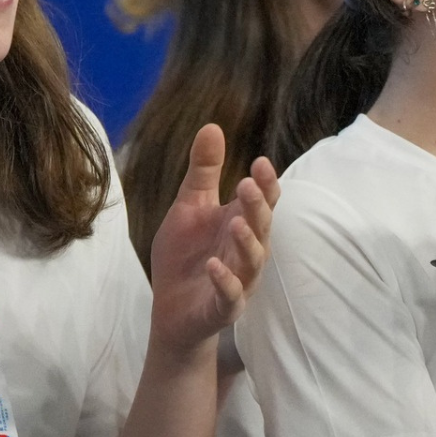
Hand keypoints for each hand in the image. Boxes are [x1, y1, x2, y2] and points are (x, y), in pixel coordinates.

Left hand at [148, 123, 279, 349]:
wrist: (170, 310)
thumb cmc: (185, 257)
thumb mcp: (189, 207)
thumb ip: (204, 172)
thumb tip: (212, 126)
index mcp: (241, 224)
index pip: (262, 201)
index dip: (266, 184)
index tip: (261, 162)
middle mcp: (247, 251)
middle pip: (262, 227)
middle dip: (258, 207)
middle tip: (249, 184)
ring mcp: (239, 280)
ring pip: (252, 261)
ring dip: (247, 242)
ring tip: (236, 222)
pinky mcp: (224, 307)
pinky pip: (230, 295)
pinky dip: (225, 281)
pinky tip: (214, 266)